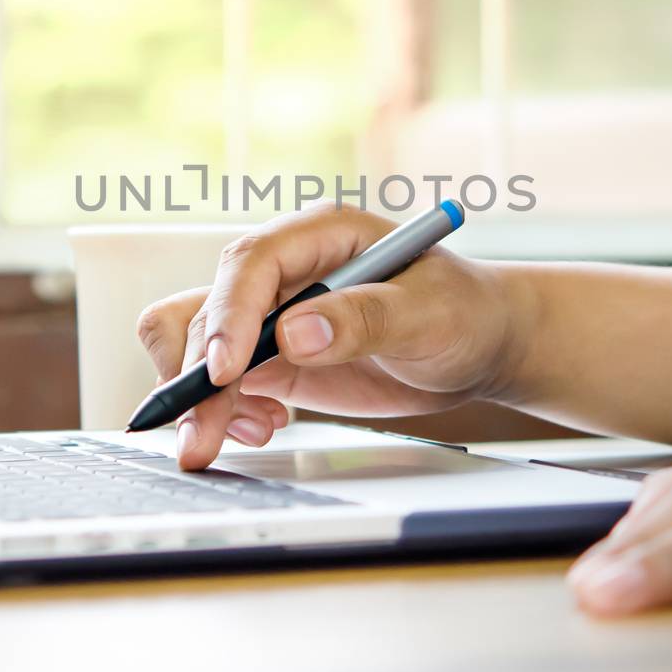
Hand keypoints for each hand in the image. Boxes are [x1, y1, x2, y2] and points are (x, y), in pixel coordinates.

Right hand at [135, 203, 517, 469]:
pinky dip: (222, 408)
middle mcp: (284, 269)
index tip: (225, 370)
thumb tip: (294, 333)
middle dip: (199, 374)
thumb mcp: (429, 313)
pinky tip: (263, 428)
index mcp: (319, 235)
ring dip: (198, 396)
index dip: (227, 315)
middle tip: (205, 434)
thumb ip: (364, 318)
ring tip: (236, 437)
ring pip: (196, 344)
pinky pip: (218, 379)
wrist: (476, 346)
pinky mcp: (270, 356)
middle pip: (207, 309)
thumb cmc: (462, 312)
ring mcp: (271, 314)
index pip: (250, 264)